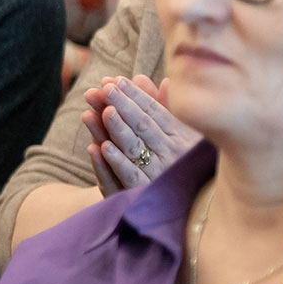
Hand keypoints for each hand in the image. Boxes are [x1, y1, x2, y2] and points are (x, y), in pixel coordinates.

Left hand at [82, 74, 198, 194]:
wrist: (184, 204)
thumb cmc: (176, 160)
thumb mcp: (175, 133)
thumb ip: (162, 106)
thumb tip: (155, 78)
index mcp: (179, 137)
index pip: (154, 112)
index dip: (134, 95)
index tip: (114, 80)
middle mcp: (170, 155)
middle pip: (142, 126)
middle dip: (122, 105)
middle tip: (104, 88)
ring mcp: (157, 175)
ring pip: (133, 149)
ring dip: (116, 129)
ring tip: (103, 111)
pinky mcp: (142, 194)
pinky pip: (127, 177)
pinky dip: (114, 162)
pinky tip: (98, 148)